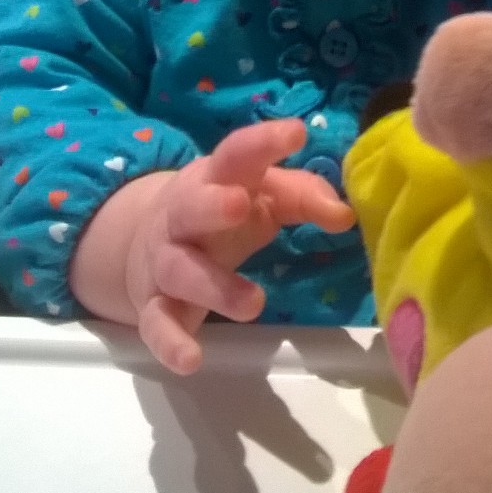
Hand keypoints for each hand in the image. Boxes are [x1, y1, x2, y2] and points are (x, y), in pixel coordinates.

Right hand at [125, 118, 355, 373]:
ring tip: (255, 303)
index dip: (264, 142)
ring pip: (181, 270)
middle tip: (239, 205)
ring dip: (214, 286)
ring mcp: (166, 261)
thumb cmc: (223, 211)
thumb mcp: (263, 194)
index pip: (237, 153)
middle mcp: (184, 216)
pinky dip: (170, 343)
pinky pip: (158, 325)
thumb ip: (304, 196)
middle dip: (212, 205)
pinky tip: (192, 360)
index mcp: (216, 179)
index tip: (296, 132)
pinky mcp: (155, 305)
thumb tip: (345, 214)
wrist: (145, 241)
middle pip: (192, 207)